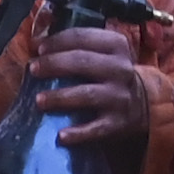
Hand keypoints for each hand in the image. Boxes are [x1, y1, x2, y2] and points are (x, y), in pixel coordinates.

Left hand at [27, 18, 161, 157]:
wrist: (141, 104)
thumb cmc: (109, 74)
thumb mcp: (103, 52)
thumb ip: (77, 44)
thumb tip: (36, 42)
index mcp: (116, 45)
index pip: (82, 37)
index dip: (57, 41)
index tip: (38, 49)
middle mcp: (120, 69)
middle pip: (82, 62)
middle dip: (54, 64)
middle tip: (33, 69)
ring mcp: (120, 97)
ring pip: (87, 94)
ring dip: (60, 97)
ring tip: (39, 100)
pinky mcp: (118, 123)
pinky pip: (96, 129)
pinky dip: (78, 134)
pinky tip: (61, 136)